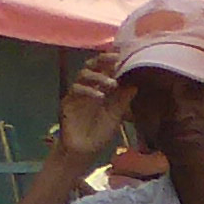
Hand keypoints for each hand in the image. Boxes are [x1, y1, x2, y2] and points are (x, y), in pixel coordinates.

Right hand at [55, 49, 130, 170]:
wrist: (84, 151)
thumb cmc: (100, 132)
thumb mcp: (116, 115)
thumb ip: (123, 100)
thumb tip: (136, 84)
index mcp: (101, 87)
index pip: (105, 67)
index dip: (112, 59)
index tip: (124, 52)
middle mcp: (88, 86)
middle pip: (92, 65)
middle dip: (103, 59)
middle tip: (116, 58)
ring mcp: (77, 93)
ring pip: (83, 74)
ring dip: (98, 76)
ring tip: (112, 84)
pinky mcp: (67, 101)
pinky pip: (76, 89)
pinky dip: (88, 91)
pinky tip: (99, 96)